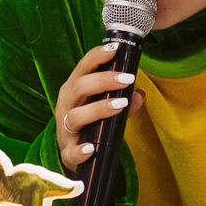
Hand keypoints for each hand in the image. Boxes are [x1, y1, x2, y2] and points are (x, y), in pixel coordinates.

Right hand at [51, 41, 140, 170]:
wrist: (72, 155)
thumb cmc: (90, 124)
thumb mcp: (106, 109)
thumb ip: (124, 101)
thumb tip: (140, 94)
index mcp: (74, 90)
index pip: (82, 68)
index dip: (96, 57)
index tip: (114, 50)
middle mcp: (67, 106)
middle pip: (78, 87)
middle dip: (103, 80)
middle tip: (127, 79)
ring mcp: (65, 129)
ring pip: (75, 116)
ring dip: (98, 109)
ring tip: (120, 105)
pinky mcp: (67, 152)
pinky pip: (71, 151)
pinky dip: (80, 150)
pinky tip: (91, 148)